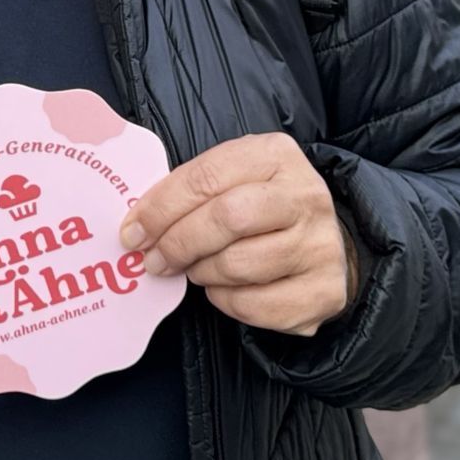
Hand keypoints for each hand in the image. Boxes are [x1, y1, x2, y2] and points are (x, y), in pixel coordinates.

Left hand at [119, 133, 354, 336]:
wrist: (326, 240)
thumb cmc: (260, 205)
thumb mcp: (232, 178)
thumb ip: (190, 191)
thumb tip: (138, 225)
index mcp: (276, 155)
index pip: (207, 176)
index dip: (162, 206)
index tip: (133, 231)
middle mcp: (306, 196)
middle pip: (228, 219)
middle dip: (178, 243)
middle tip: (154, 260)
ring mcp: (321, 245)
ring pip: (240, 265)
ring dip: (202, 272)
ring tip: (194, 269)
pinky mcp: (326, 291)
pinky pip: (257, 305)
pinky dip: (226, 301)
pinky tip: (222, 289)